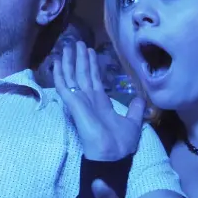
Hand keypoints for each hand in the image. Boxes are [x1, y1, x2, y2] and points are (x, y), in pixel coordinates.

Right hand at [54, 41, 145, 160]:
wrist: (113, 155)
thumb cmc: (121, 143)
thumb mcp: (133, 123)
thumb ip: (135, 110)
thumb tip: (140, 99)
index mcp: (101, 103)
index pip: (94, 79)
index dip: (92, 65)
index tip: (90, 51)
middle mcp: (88, 99)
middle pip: (82, 74)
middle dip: (79, 58)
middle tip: (76, 42)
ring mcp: (80, 101)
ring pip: (72, 76)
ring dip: (69, 61)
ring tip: (67, 46)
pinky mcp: (73, 104)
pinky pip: (64, 86)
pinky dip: (59, 74)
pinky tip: (57, 61)